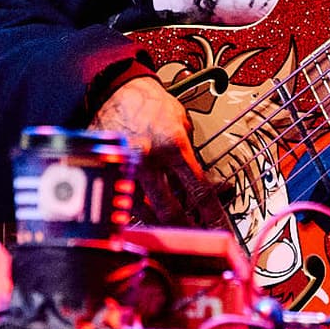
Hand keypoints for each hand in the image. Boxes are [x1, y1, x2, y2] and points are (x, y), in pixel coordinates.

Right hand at [91, 75, 222, 227]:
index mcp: (172, 145)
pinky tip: (149, 218)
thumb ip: (191, 155)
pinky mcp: (109, 172)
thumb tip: (205, 183)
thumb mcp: (182, 123)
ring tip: (174, 231)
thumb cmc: (149, 104)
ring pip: (145, 212)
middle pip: (170, 209)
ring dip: (162, 225)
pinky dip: (140, 213)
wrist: (115, 90)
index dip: (212, 213)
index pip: (198, 189)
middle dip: (186, 229)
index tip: (220, 227)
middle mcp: (148, 160)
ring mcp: (126, 169)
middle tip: (196, 238)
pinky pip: (125, 202)